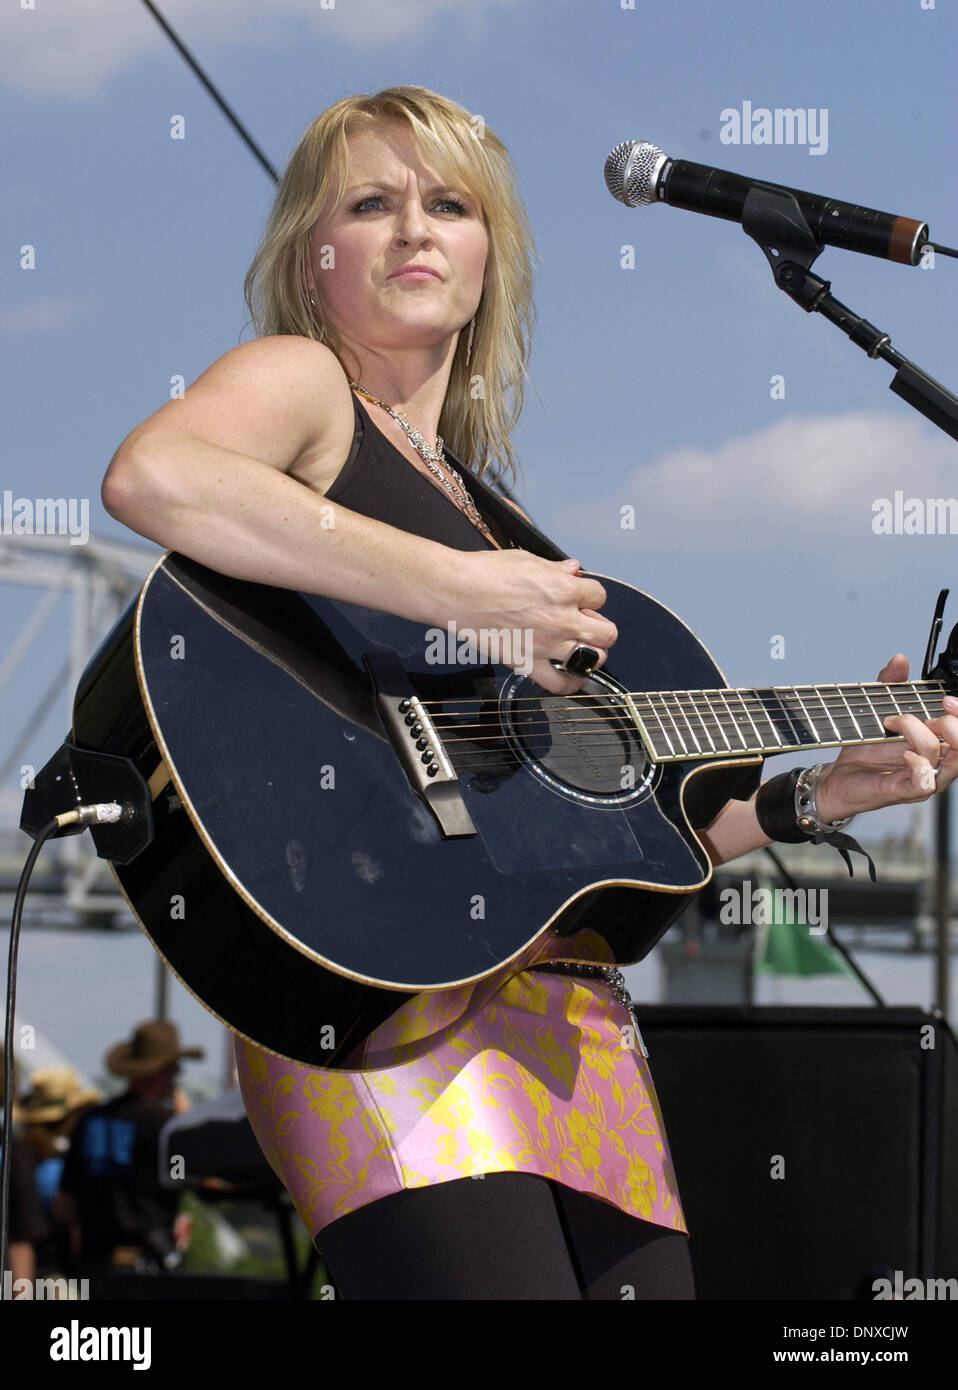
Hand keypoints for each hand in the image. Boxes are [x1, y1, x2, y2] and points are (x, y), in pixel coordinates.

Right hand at [448, 551, 617, 693]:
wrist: (455, 591)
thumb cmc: (484, 573)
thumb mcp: (527, 559)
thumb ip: (556, 568)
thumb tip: (573, 569)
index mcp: (563, 589)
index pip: (599, 595)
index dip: (590, 596)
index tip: (580, 597)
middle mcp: (562, 619)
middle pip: (607, 632)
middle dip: (600, 627)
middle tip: (585, 624)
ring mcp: (548, 645)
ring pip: (594, 659)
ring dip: (591, 654)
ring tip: (581, 648)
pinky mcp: (528, 663)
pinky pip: (560, 684)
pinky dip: (570, 684)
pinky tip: (570, 676)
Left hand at [816, 654, 957, 821]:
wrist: (839, 776)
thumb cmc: (865, 749)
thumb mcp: (877, 709)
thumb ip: (891, 685)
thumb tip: (900, 660)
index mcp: (937, 743)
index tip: (946, 701)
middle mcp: (937, 763)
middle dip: (953, 725)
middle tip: (930, 715)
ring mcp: (923, 778)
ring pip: (947, 760)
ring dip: (920, 735)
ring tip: (894, 724)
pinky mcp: (905, 791)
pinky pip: (925, 781)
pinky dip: (918, 764)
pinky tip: (905, 754)